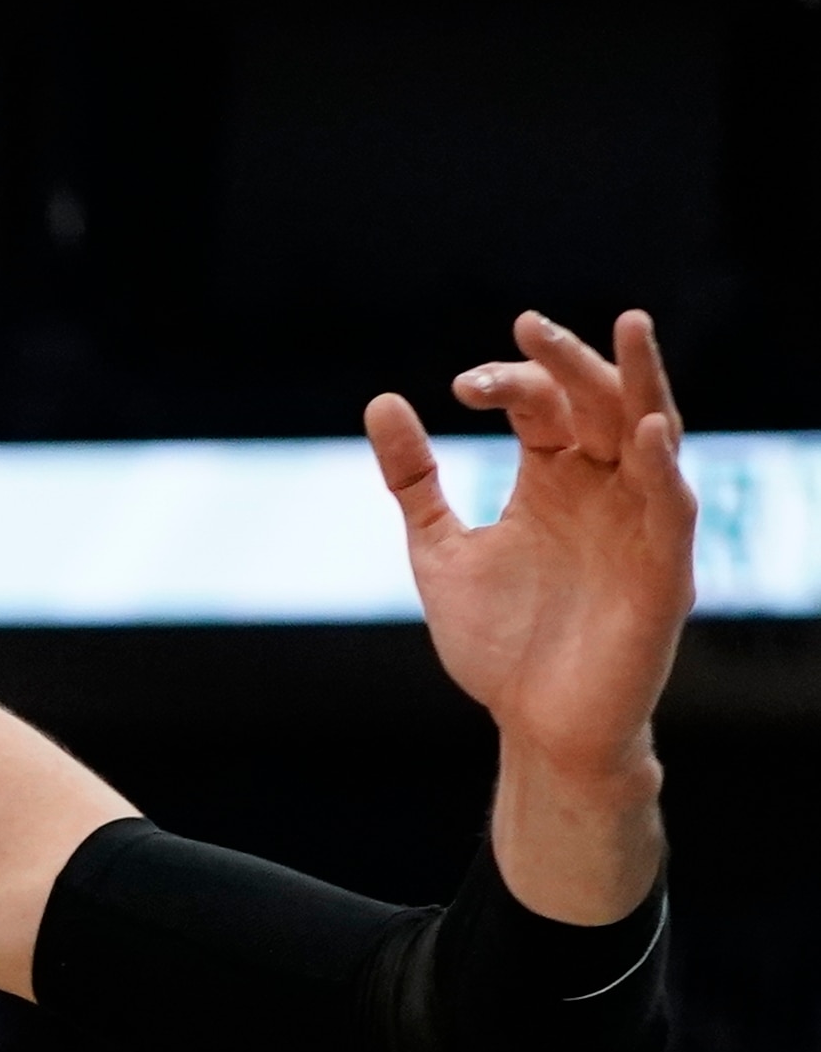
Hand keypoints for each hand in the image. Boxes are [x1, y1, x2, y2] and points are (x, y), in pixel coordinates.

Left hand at [368, 311, 693, 800]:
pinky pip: (670, 508)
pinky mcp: (664, 570)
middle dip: (569, 361)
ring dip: (641, 383)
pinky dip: (661, 467)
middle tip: (530, 324)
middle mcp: (603, 489)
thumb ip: (415, 480)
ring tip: (629, 330)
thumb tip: (381, 399)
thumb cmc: (500, 642)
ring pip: (651, 435)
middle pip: (598, 404)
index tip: (461, 385)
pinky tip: (647, 431)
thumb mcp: (439, 550)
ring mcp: (638, 524)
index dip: (508, 383)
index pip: (542, 406)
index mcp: (554, 480)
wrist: (535, 726)